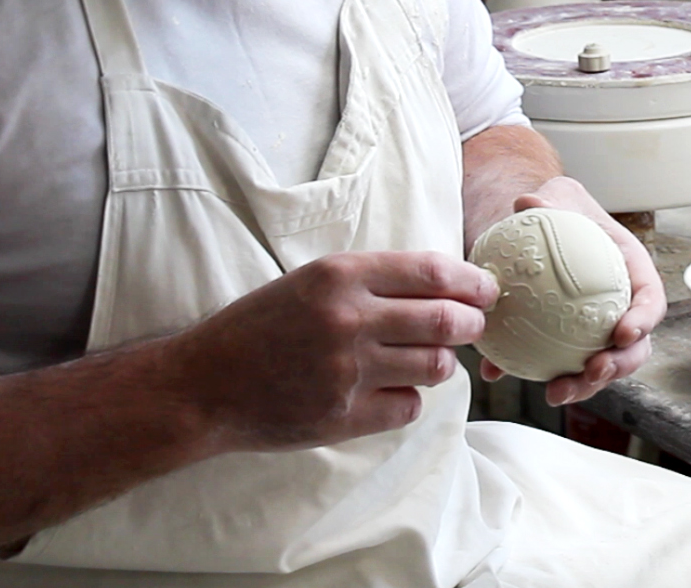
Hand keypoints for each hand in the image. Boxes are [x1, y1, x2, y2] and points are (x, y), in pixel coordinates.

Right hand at [167, 251, 497, 452]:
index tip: (488, 290)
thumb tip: (452, 285)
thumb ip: (377, 280)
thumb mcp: (313, 281)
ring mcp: (346, 372)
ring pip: (436, 366)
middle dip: (473, 324)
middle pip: (448, 321)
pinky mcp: (343, 416)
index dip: (474, 282)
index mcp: (340, 275)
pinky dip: (410, 397)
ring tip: (424, 357)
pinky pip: (410, 406)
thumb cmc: (262, 326)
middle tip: (474, 325)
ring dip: (441, 362)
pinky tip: (388, 388)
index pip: (435, 273)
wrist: (202, 386)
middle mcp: (347, 320)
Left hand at [477, 176, 664, 405]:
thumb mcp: (560, 197)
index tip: (622, 334)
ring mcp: (595, 329)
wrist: (546, 226)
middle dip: (618, 367)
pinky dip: (531, 371)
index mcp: (632, 273)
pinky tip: (499, 373)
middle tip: (592, 372)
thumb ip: (550, 200)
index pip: (649, 300)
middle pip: (634, 347)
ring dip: (582, 386)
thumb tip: (527, 203)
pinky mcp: (566, 341)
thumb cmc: (564, 210)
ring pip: (600, 366)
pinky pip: (555, 362)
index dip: (643, 321)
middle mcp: (621, 307)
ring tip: (555, 393)